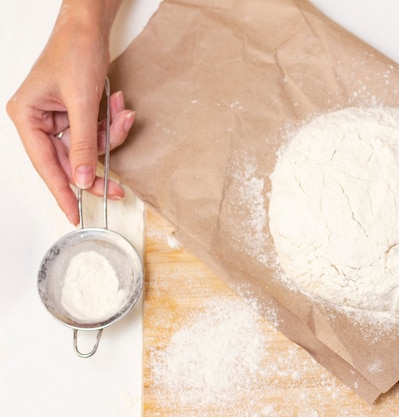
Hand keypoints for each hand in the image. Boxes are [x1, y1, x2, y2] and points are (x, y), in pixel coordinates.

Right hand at [6, 0, 129, 224]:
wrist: (89, 27)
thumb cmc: (75, 53)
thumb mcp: (81, 103)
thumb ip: (82, 144)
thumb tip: (83, 179)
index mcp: (27, 117)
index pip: (46, 166)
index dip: (62, 192)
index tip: (74, 214)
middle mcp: (39, 121)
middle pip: (70, 162)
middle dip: (99, 169)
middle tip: (118, 190)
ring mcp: (58, 118)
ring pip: (87, 148)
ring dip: (110, 137)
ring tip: (123, 114)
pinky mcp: (76, 114)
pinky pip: (95, 133)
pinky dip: (111, 125)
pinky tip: (120, 106)